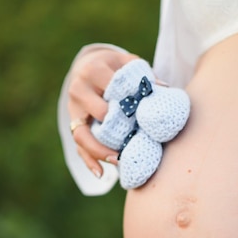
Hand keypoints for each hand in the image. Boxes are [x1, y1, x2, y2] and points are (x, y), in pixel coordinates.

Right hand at [67, 49, 138, 175]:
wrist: (87, 66)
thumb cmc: (113, 67)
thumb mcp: (128, 63)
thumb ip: (144, 75)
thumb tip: (164, 89)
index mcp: (93, 71)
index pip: (110, 87)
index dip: (127, 101)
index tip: (142, 113)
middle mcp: (78, 90)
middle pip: (97, 112)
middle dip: (116, 127)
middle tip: (135, 138)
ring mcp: (73, 110)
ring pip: (82, 134)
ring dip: (99, 150)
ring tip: (118, 161)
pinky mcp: (73, 125)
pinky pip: (78, 147)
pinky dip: (88, 161)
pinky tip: (101, 174)